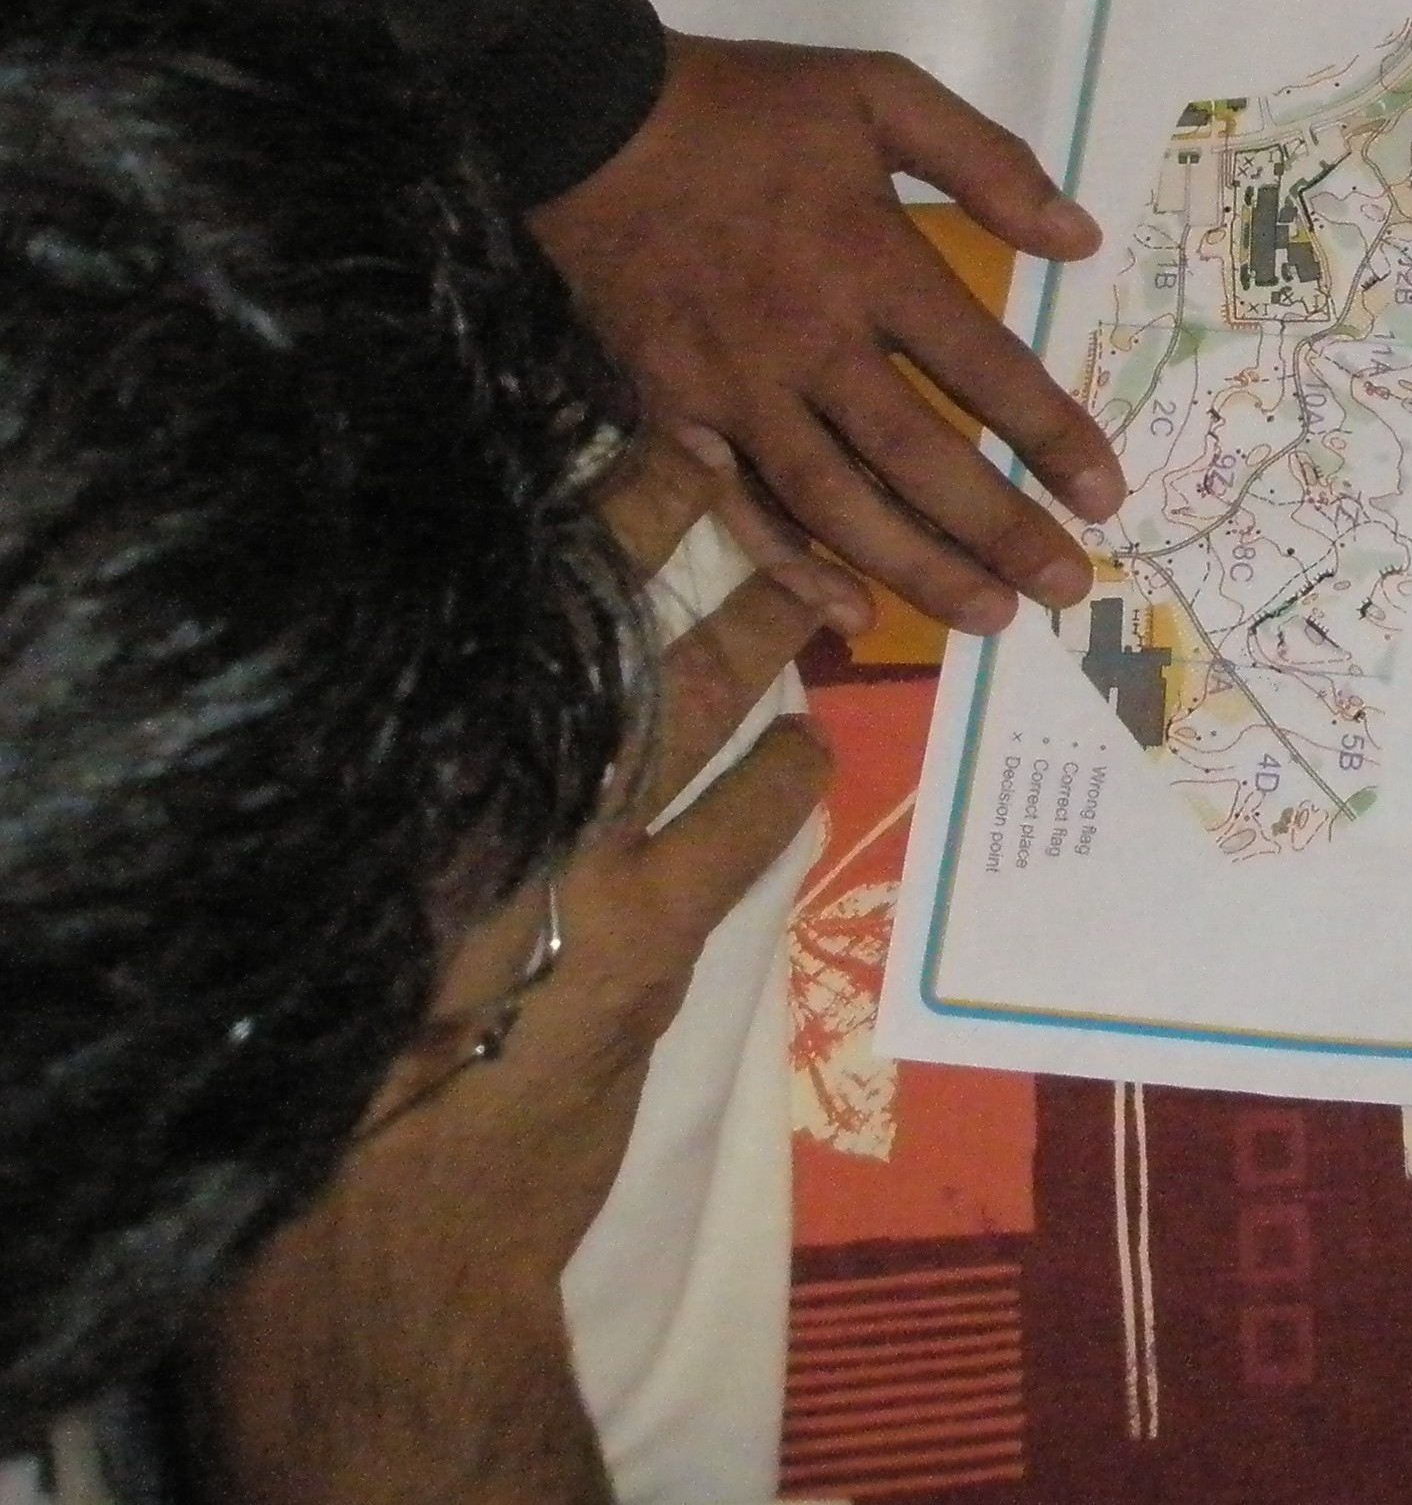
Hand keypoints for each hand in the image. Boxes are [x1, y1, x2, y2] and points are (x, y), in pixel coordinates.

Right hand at [195, 441, 836, 1504]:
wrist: (384, 1231)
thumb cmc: (341, 1061)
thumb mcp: (366, 890)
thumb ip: (425, 793)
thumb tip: (480, 702)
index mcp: (409, 768)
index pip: (490, 608)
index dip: (559, 515)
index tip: (606, 436)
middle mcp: (488, 789)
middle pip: (590, 620)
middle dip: (662, 526)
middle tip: (714, 449)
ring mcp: (576, 855)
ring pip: (686, 701)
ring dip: (756, 630)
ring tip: (809, 577)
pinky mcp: (650, 935)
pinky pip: (745, 824)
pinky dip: (786, 781)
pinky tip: (814, 752)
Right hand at [527, 33, 1123, 634]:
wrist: (587, 122)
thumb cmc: (743, 109)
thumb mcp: (879, 91)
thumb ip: (985, 160)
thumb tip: (1080, 238)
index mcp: (870, 262)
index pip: (985, 367)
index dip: (1051, 436)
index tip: (1104, 494)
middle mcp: (810, 341)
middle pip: (919, 456)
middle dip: (999, 529)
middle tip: (1065, 588)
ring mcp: (736, 388)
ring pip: (836, 501)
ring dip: (916, 565)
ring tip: (987, 614)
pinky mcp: (674, 413)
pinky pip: (739, 506)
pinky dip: (792, 566)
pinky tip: (848, 612)